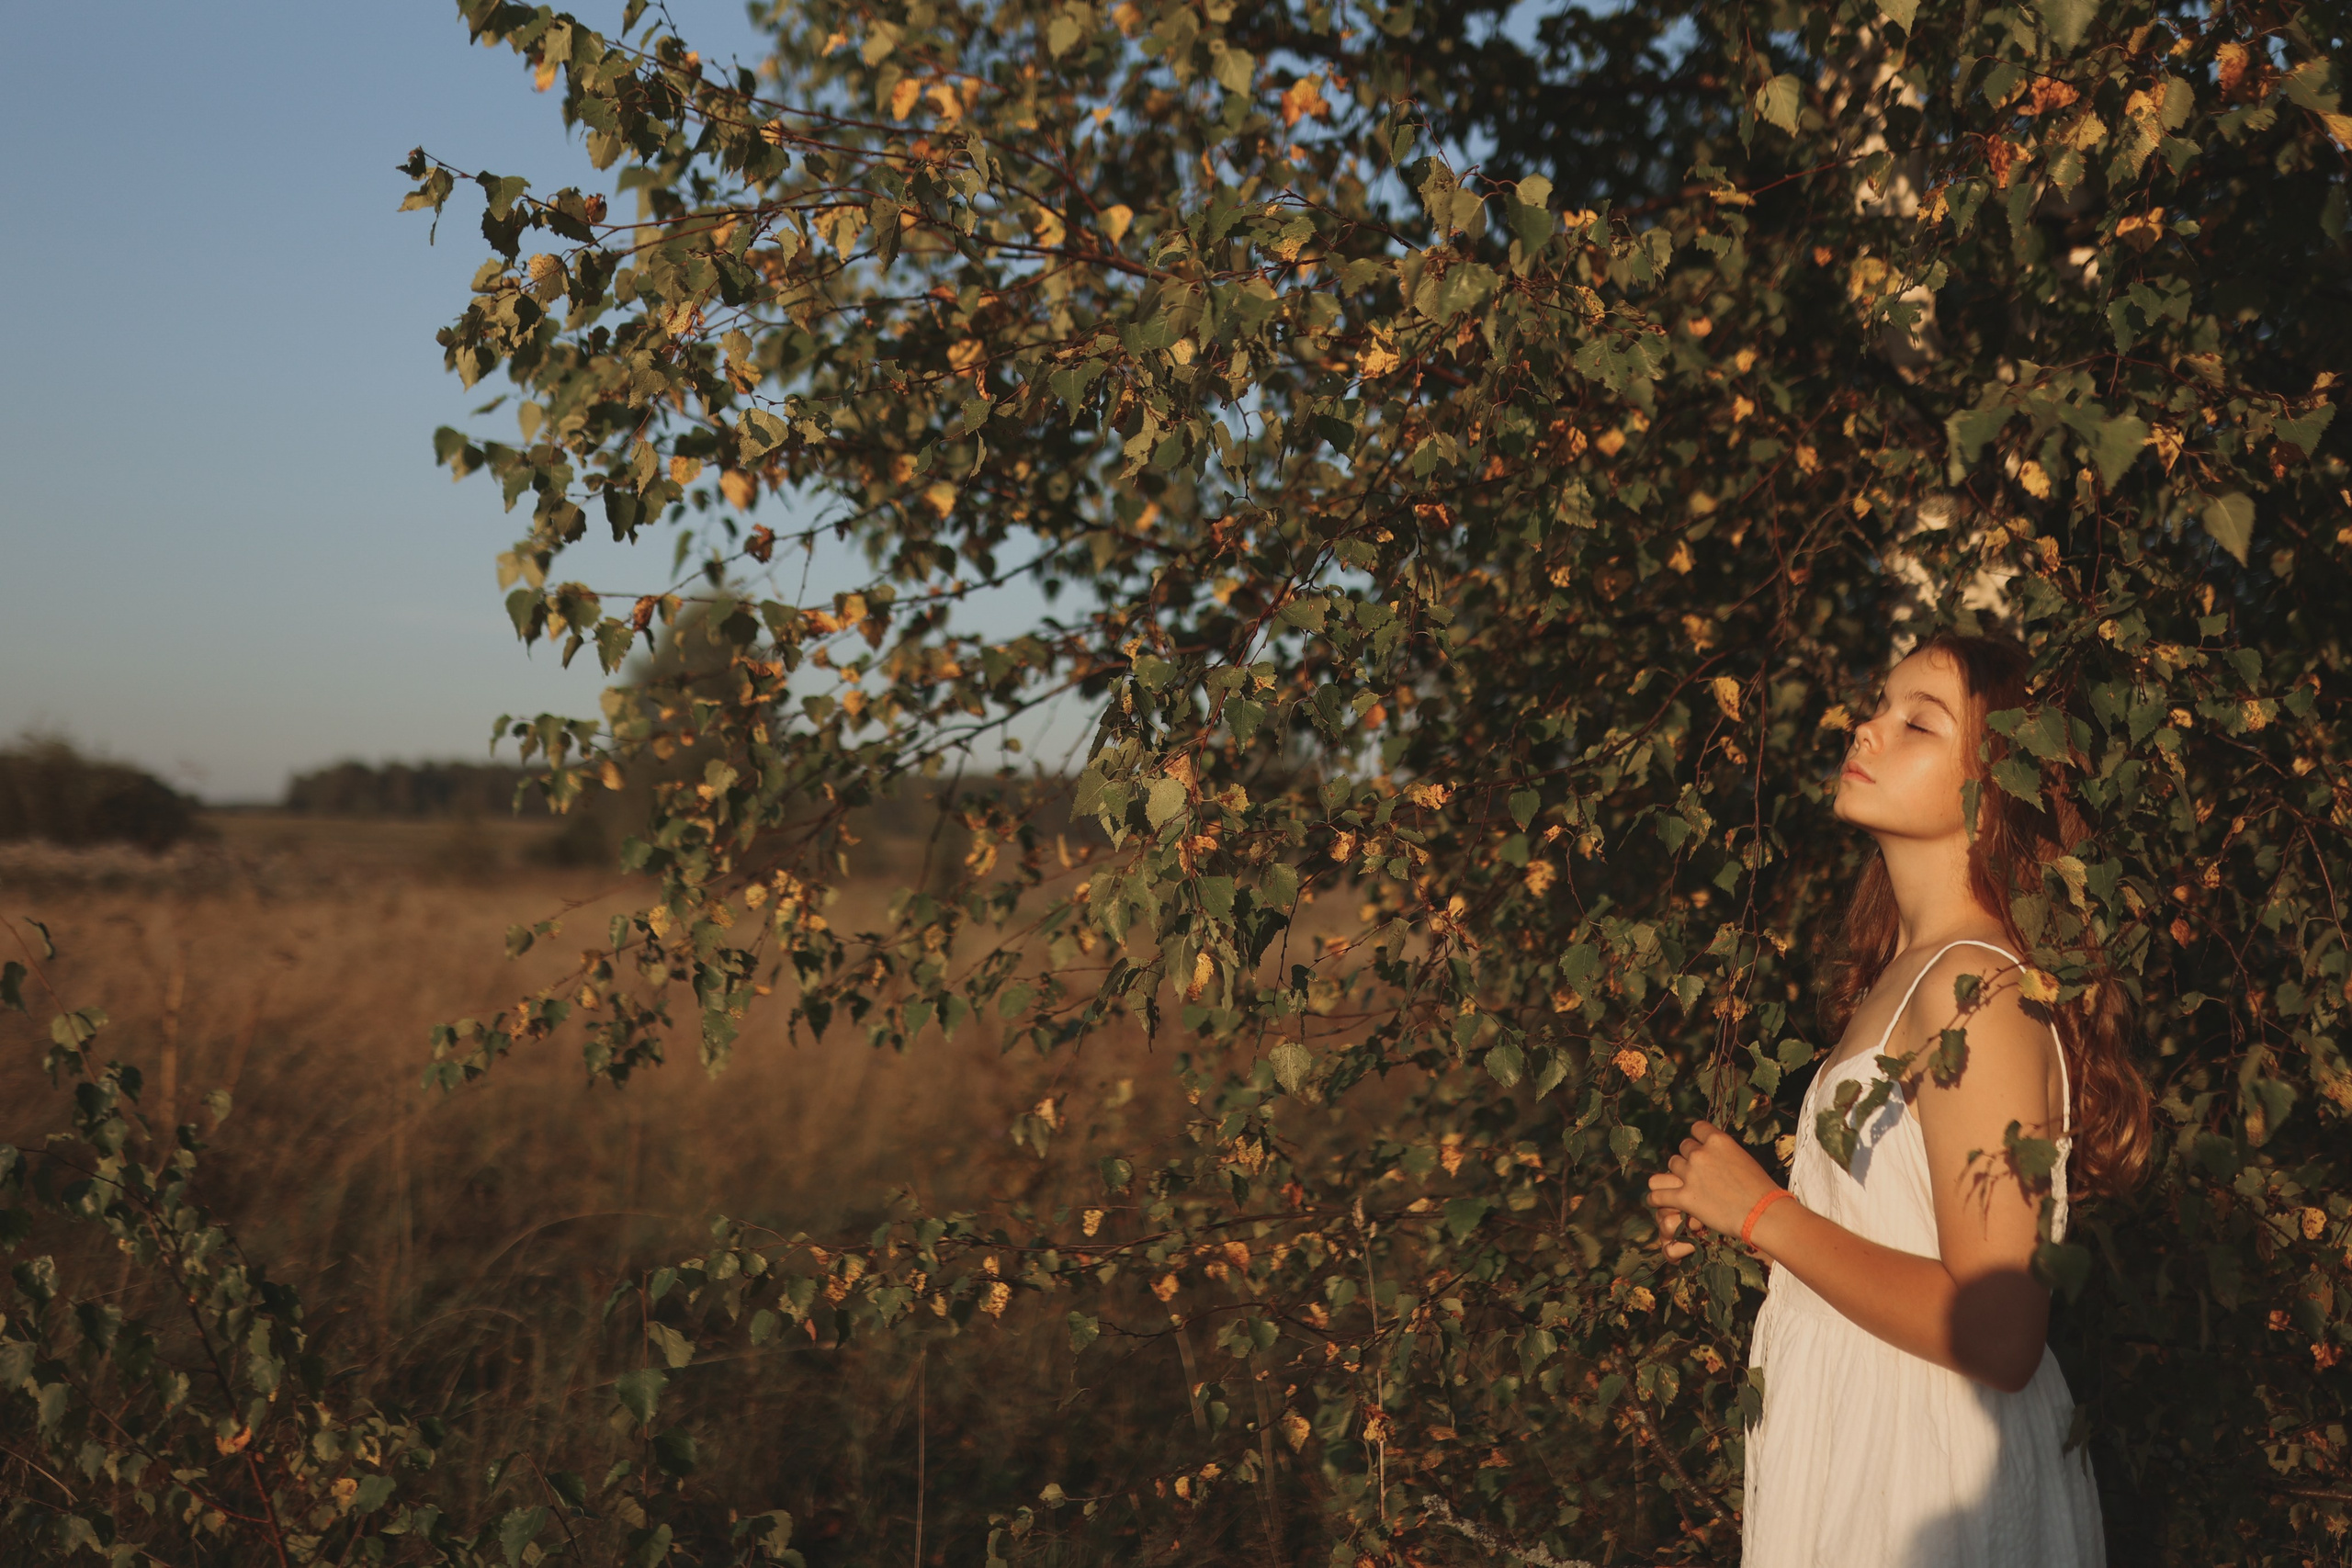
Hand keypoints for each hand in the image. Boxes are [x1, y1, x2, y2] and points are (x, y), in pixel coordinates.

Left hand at [1646, 1120, 1782, 1262]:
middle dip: (1689, 1158)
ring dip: (1676, 1174)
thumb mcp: (1743, 1159)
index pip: (1696, 1128)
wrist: (1763, 1214)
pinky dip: (1656, 1197)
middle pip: (1683, 1148)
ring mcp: (1690, 1174)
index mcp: (1718, 1140)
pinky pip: (1658, 1194)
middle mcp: (1700, 1153)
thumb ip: (1723, 1154)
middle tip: (1698, 1172)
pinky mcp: (1684, 1197)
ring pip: (1671, 1165)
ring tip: (1680, 1184)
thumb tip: (1714, 1155)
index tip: (1701, 1147)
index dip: (1698, 1139)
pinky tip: (1656, 1200)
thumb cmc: (1761, 1189)